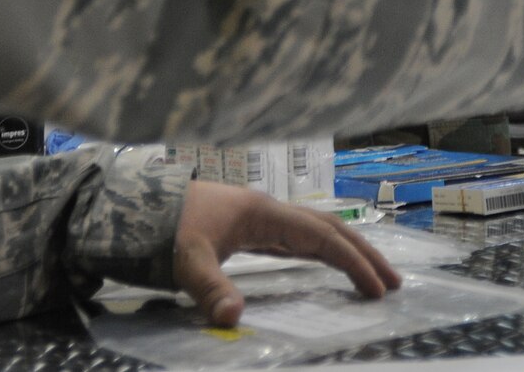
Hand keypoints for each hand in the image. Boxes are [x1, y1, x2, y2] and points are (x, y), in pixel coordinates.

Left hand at [174, 182, 400, 326]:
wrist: (130, 203)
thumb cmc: (160, 227)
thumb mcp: (185, 261)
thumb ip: (211, 289)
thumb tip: (235, 320)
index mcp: (263, 213)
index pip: (321, 237)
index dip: (352, 263)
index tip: (378, 290)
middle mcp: (269, 210)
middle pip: (328, 227)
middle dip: (362, 253)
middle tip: (392, 284)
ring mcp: (259, 216)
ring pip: (314, 231)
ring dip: (344, 251)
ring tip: (370, 277)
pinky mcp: (248, 226)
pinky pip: (295, 238)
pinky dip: (319, 251)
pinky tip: (324, 263)